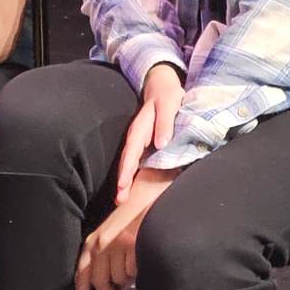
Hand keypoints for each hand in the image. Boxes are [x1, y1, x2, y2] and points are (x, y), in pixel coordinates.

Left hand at [74, 168, 178, 289]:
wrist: (150, 195)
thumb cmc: (132, 218)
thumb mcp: (110, 234)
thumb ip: (103, 255)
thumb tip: (102, 284)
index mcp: (93, 240)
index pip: (81, 274)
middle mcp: (102, 242)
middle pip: (100, 283)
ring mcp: (118, 244)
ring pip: (120, 279)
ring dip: (127, 279)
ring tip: (133, 264)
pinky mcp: (135, 245)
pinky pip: (135, 272)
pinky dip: (139, 271)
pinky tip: (142, 257)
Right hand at [115, 63, 183, 202]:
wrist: (163, 89)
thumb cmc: (167, 96)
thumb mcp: (169, 103)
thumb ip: (165, 122)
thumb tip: (161, 144)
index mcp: (140, 128)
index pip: (131, 150)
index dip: (127, 168)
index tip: (122, 184)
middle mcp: (137, 137)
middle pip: (127, 160)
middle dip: (122, 180)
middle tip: (119, 200)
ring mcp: (140, 143)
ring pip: (130, 164)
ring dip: (125, 182)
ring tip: (121, 200)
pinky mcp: (145, 147)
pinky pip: (137, 163)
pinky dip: (133, 176)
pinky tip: (132, 190)